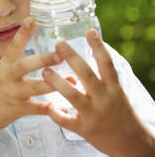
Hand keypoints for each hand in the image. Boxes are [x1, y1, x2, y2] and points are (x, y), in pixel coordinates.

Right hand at [0, 17, 61, 133]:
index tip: (31, 19)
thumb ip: (16, 68)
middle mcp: (8, 77)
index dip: (22, 33)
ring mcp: (13, 93)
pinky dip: (52, 109)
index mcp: (3, 66)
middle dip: (44, 59)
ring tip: (72, 80)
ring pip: (35, 87)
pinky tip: (64, 109)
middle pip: (26, 65)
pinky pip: (37, 108)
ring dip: (54, 84)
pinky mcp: (17, 109)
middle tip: (60, 54)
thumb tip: (36, 61)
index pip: (13, 46)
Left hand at [42, 30, 154, 156]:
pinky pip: (66, 120)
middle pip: (87, 75)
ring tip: (44, 71)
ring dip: (57, 83)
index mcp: (114, 89)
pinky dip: (56, 113)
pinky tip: (48, 106)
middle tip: (58, 43)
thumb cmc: (118, 113)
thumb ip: (98, 80)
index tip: (89, 31)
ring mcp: (94, 115)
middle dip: (72, 58)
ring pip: (73, 96)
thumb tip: (78, 64)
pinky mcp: (84, 130)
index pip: (107, 64)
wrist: (130, 144)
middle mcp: (105, 100)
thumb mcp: (114, 94)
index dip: (99, 47)